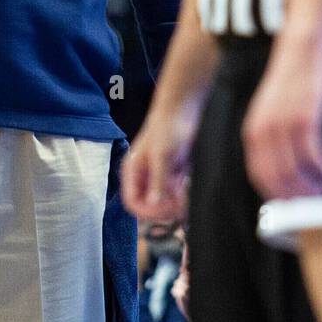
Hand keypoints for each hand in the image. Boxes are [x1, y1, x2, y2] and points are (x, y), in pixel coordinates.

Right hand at [121, 104, 194, 222]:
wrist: (184, 109)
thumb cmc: (168, 127)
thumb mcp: (162, 155)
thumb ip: (157, 180)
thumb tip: (154, 204)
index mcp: (133, 172)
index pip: (132, 202)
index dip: (146, 211)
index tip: (163, 211)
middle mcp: (145, 177)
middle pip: (149, 206)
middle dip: (163, 210)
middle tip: (178, 207)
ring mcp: (160, 177)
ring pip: (164, 203)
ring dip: (174, 206)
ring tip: (185, 200)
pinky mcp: (174, 175)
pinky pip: (176, 195)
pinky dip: (182, 199)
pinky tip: (188, 193)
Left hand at [242, 34, 321, 199]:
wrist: (301, 47)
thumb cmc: (292, 82)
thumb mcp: (272, 110)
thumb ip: (273, 138)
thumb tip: (286, 170)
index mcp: (253, 131)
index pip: (259, 175)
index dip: (276, 195)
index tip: (293, 206)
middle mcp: (264, 130)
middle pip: (278, 178)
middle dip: (298, 196)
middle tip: (317, 204)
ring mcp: (284, 124)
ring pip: (296, 170)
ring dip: (314, 186)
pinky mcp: (305, 117)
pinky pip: (313, 154)